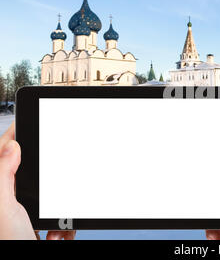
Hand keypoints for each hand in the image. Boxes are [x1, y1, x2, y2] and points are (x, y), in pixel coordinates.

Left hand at [0, 122, 74, 239]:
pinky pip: (61, 222)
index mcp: (0, 196)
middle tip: (51, 185)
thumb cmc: (9, 245)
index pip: (3, 158)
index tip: (27, 124)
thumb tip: (11, 147)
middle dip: (47, 182)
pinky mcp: (42, 232)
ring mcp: (26, 221)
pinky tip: (58, 237)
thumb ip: (3, 176)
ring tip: (53, 226)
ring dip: (58, 212)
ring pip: (51, 201)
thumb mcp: (5, 210)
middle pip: (31, 179)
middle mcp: (10, 206)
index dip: (14, 139)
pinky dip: (64, 230)